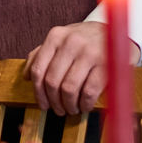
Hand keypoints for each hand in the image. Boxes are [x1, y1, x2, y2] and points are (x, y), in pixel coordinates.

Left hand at [25, 20, 140, 115]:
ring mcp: (89, 53)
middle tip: (58, 110)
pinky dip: (84, 104)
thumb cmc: (84, 40)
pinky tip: (84, 106)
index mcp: (56, 36)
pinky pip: (88, 92)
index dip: (38, 92)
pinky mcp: (105, 65)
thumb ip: (42, 54)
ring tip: (71, 109)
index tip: (43, 104)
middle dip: (54, 102)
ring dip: (68, 105)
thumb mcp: (61, 40)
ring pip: (68, 89)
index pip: (38, 70)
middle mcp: (70, 42)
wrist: (116, 32)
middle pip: (52, 82)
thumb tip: (26, 76)